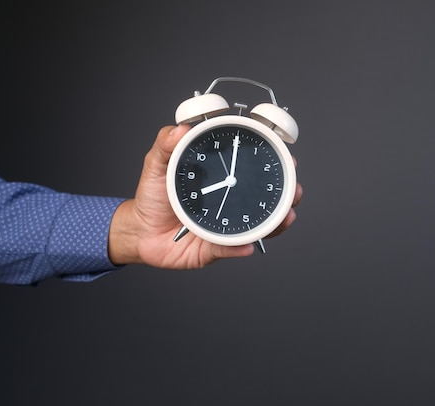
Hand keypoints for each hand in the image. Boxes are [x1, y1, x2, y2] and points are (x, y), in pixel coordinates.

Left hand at [107, 125, 302, 268]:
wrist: (140, 231)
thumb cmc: (153, 195)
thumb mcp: (157, 164)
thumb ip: (166, 144)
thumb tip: (181, 129)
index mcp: (222, 177)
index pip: (253, 168)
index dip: (275, 161)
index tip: (288, 155)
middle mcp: (231, 200)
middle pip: (268, 198)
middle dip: (288, 194)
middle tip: (294, 188)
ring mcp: (227, 224)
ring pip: (260, 225)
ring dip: (276, 223)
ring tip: (286, 217)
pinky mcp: (216, 247)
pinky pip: (231, 248)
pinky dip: (240, 248)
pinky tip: (248, 246)